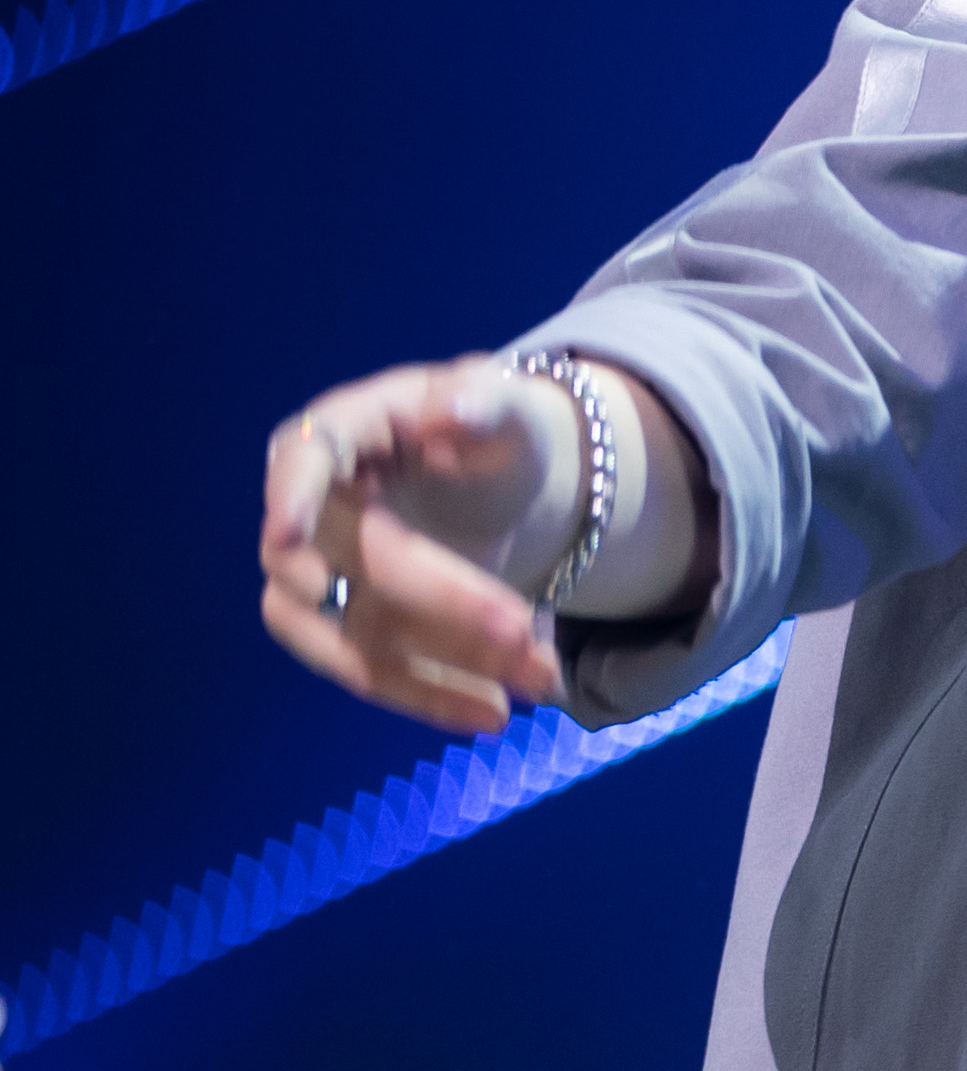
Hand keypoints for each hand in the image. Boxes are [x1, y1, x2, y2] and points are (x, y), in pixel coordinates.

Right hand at [260, 358, 574, 731]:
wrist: (503, 479)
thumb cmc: (492, 428)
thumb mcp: (506, 405)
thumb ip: (485, 401)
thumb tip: (451, 407)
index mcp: (342, 431)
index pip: (300, 458)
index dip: (290, 495)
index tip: (287, 532)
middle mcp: (308, 508)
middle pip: (348, 565)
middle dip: (442, 604)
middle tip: (526, 632)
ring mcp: (310, 575)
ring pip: (352, 635)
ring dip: (440, 666)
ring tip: (534, 680)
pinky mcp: (334, 629)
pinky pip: (368, 670)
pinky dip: (430, 695)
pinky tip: (490, 710)